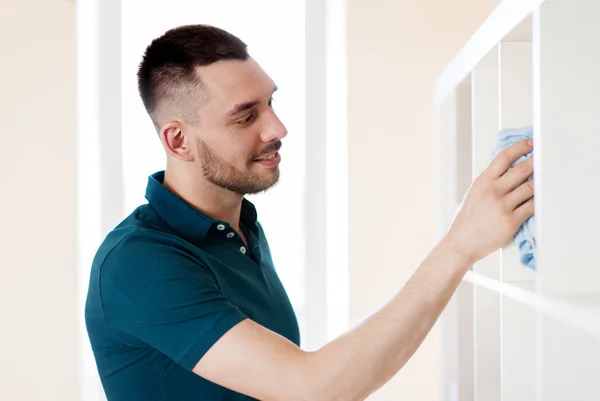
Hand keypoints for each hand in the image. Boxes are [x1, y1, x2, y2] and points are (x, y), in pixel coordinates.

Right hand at [445, 138, 534, 264]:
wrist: (463, 241)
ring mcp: (502, 206)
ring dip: (540, 182)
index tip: (531, 143)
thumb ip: (491, 180)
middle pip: (522, 169)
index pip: (504, 157)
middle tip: (545, 157)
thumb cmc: (469, 218)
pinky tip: (542, 197)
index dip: (521, 146)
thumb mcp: (475, 192)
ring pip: (530, 187)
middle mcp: (493, 191)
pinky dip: (539, 201)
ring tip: (546, 177)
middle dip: (537, 162)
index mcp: (483, 181)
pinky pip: (532, 207)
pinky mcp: (511, 221)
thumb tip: (510, 168)